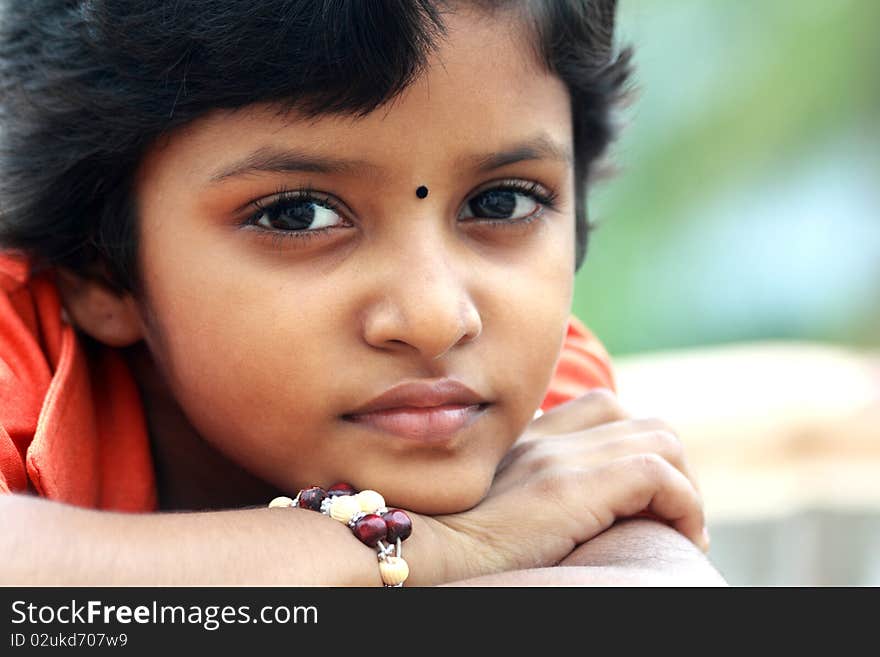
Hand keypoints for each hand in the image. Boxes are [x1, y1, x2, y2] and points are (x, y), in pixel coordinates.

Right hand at [430, 389, 707, 579]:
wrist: (419, 556)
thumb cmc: (452, 549)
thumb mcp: (490, 509)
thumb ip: (524, 494)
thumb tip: (563, 522)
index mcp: (525, 441)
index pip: (602, 410)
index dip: (637, 449)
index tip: (647, 504)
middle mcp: (542, 438)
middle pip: (640, 421)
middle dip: (672, 469)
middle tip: (671, 519)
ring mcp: (555, 458)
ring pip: (660, 440)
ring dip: (685, 487)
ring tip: (679, 531)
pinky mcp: (566, 487)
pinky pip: (656, 474)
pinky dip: (683, 505)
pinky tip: (678, 538)